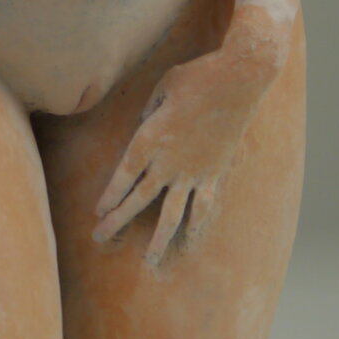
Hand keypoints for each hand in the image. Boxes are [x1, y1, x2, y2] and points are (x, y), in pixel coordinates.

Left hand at [92, 22, 289, 264]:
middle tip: (100, 238)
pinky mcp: (215, 172)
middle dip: (118, 220)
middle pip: (139, 198)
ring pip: (171, 213)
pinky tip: (190, 240)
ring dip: (159, 238)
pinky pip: (203, 205)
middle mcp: (169, 161)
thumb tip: (144, 126)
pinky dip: (196, 224)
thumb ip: (149, 112)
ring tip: (149, 261)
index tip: (98, 213)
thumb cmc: (197, 77)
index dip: (110, 196)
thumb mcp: (162, 88)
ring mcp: (194, 170)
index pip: (123, 176)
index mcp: (150, 138)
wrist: (240, 79)